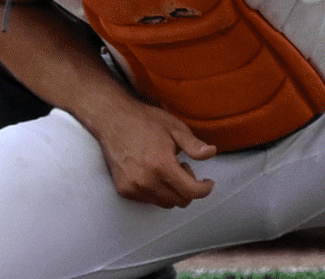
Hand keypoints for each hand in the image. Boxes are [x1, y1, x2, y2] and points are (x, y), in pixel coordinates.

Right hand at [85, 100, 219, 206]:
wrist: (113, 121)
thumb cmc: (146, 122)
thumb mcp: (175, 128)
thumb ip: (195, 145)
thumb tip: (212, 153)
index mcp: (162, 165)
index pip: (191, 191)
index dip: (204, 189)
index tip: (208, 183)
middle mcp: (146, 181)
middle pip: (179, 201)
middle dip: (188, 188)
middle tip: (184, 167)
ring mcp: (133, 188)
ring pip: (165, 203)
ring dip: (173, 191)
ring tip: (168, 169)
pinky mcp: (124, 190)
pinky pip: (148, 200)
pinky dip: (157, 192)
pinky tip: (154, 173)